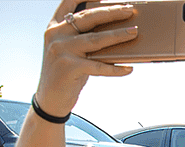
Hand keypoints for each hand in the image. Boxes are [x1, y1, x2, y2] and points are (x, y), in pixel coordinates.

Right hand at [36, 1, 136, 117]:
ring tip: (134, 32)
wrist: (50, 98)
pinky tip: (128, 68)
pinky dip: (115, 68)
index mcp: (55, 27)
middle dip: (111, 12)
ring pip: (96, 39)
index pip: (69, 2)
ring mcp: (61, 50)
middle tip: (129, 10)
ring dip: (118, 35)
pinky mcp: (69, 67)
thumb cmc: (66, 72)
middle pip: (88, 18)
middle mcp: (56, 35)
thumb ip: (84, 39)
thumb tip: (117, 32)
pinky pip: (98, 66)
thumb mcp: (70, 51)